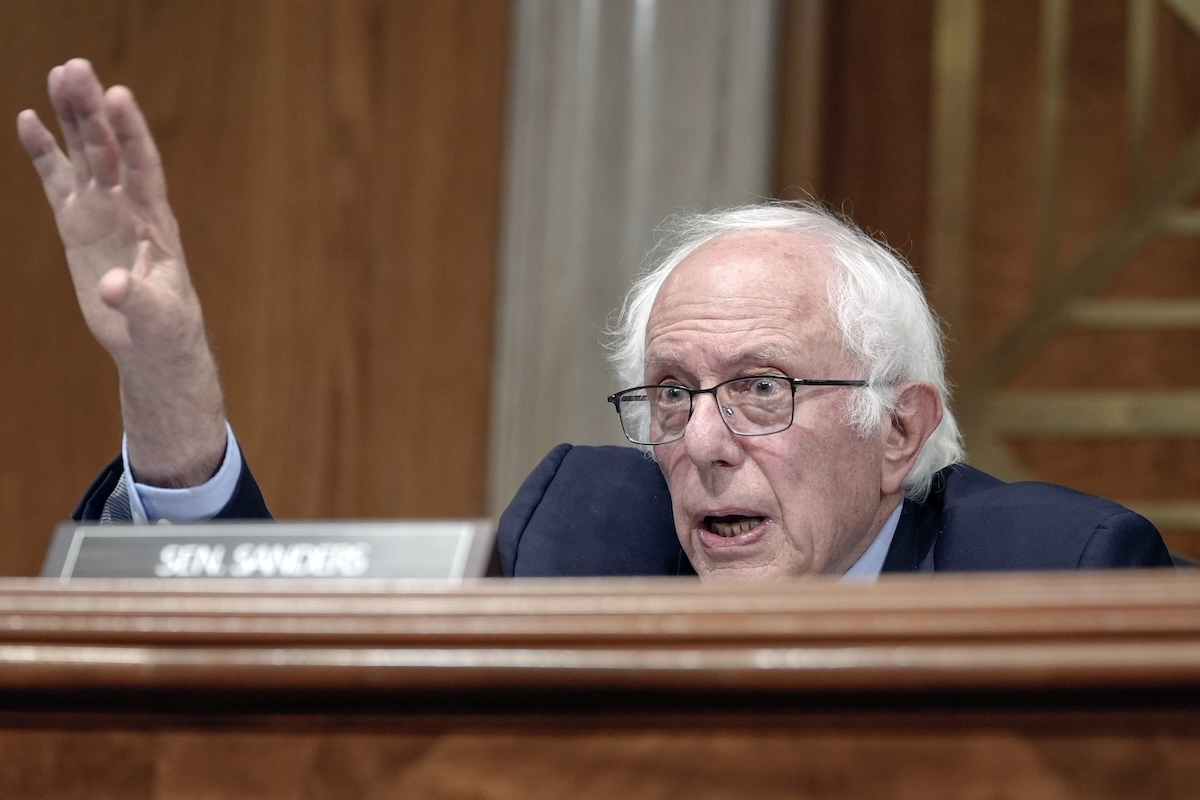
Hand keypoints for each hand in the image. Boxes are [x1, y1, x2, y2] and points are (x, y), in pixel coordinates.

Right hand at [17, 59, 226, 486]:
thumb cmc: (167, 329)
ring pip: (85, 155)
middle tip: (76, 67)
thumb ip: (138, 300)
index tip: (119, 96)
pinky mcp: (78, 226)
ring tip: (58, 73)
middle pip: (109, 149)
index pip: (143, 166)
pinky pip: (57, 181)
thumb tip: (114, 287)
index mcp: (155, 221)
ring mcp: (103, 212)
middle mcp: (129, 207)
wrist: (154, 342)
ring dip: (71, 117)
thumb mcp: (159, 319)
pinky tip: (28, 119)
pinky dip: (43, 152)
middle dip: (93, 110)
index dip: (132, 133)